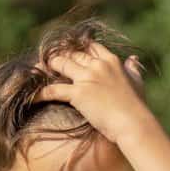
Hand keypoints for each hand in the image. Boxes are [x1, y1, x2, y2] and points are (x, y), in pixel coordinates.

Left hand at [34, 41, 152, 144]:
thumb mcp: (137, 82)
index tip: (69, 52)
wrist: (133, 123)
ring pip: (61, 63)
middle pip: (73, 53)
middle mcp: (98, 65)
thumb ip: (133, 69)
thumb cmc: (137, 107)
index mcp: (111, 61)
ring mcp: (87, 78)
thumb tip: (133, 60)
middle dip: (60, 56)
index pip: (90, 47)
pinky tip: (32, 96)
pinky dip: (41, 93)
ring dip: (48, 66)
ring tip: (37, 70)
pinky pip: (53, 90)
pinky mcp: (78, 94)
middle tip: (48, 61)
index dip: (78, 49)